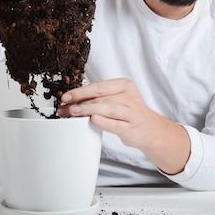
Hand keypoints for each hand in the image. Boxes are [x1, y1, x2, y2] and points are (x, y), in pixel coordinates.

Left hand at [58, 78, 190, 174]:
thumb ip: (98, 99)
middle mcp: (130, 97)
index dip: (80, 91)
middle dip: (80, 103)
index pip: (98, 87)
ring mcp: (132, 112)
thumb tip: (70, 102)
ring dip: (88, 110)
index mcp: (124, 85)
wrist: (150, 129)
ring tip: (73, 113)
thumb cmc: (128, 113)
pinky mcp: (132, 127)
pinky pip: (116, 124)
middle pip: (100, 98)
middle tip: (65, 107)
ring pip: (107, 108)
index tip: (66, 96)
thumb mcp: (116, 100)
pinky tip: (93, 120)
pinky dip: (104, 122)